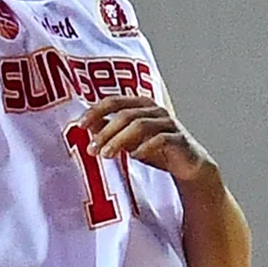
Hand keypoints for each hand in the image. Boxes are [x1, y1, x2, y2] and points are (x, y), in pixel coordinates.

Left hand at [81, 95, 211, 182]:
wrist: (188, 165)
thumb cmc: (156, 149)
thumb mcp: (129, 140)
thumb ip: (111, 130)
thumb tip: (87, 125)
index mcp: (141, 104)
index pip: (115, 101)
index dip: (96, 110)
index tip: (80, 124)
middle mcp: (155, 110)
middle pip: (126, 114)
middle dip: (105, 131)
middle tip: (91, 148)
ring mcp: (168, 123)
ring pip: (140, 125)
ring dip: (119, 140)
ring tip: (106, 155)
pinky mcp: (179, 138)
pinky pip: (160, 139)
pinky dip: (145, 147)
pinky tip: (134, 157)